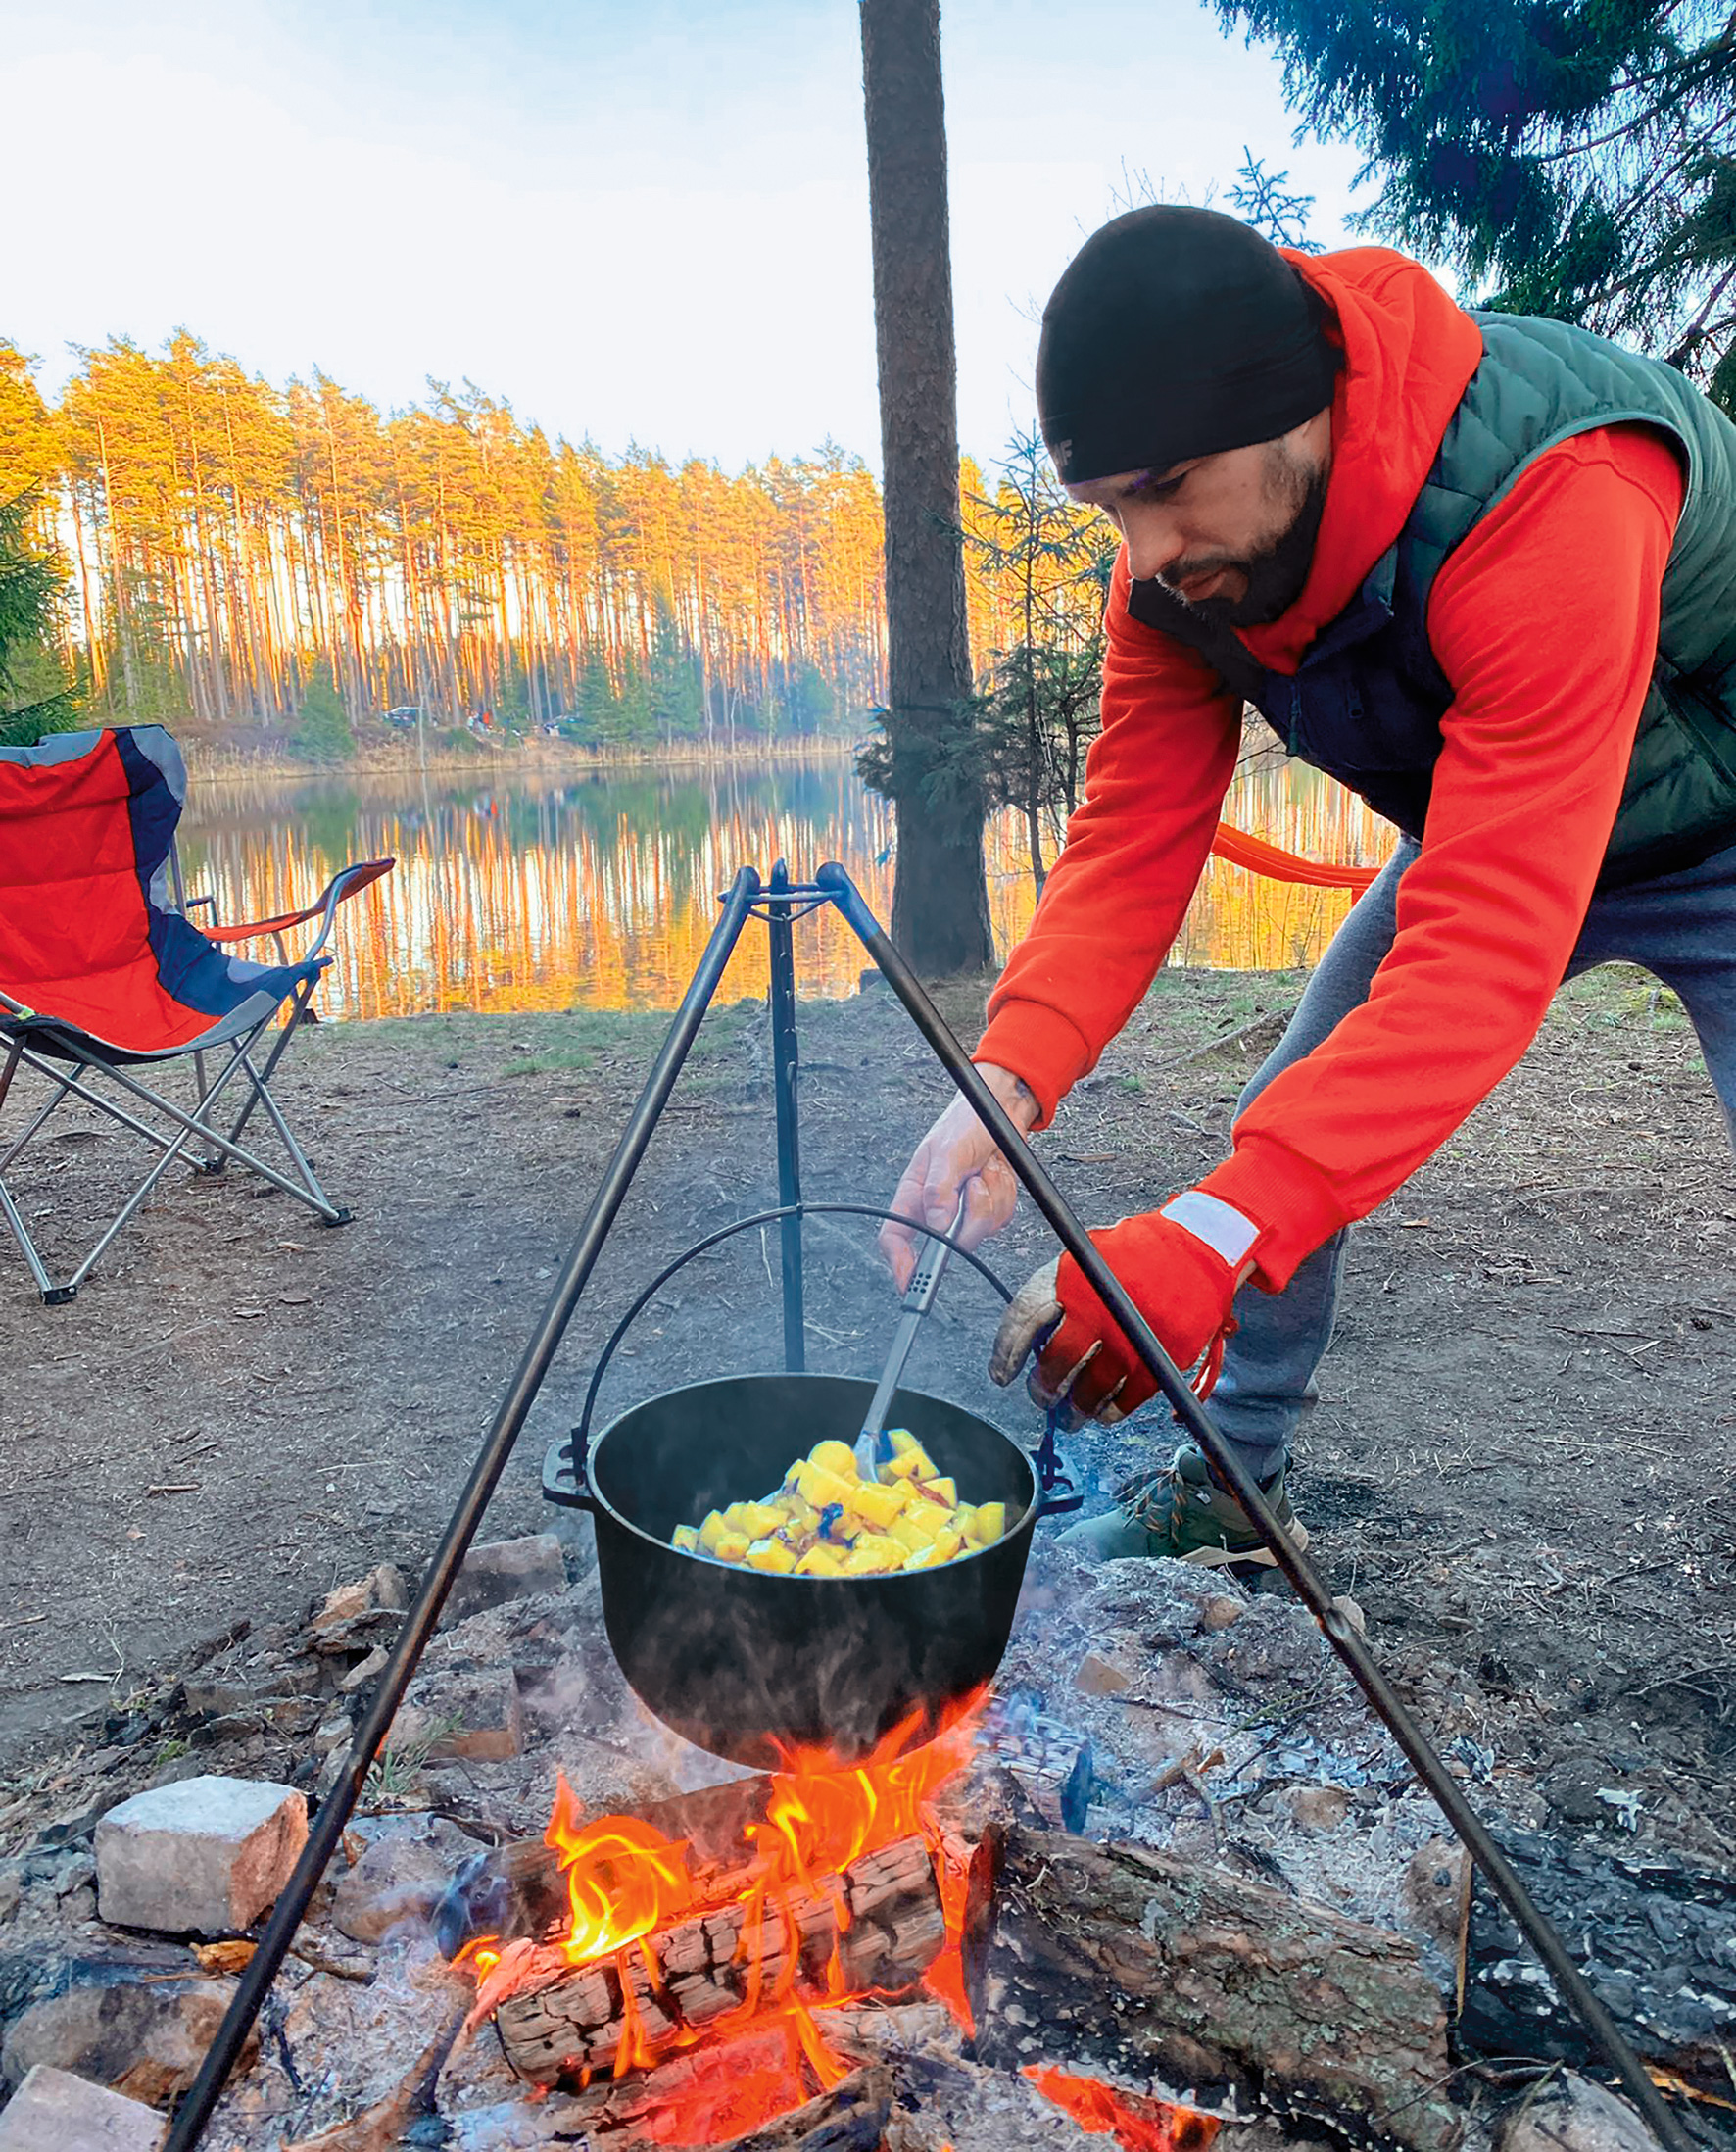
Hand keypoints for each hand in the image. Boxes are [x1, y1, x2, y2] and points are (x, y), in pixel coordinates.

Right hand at [879, 1064, 1040, 1291]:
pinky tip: (997, 1172)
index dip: (899, 1263)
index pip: (896, 1236)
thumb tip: (938, 1225)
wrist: (1003, 1109)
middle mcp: (936, 1206)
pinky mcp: (987, 1207)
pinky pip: (999, 1219)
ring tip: (986, 1170)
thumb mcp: (948, 1151)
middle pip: (948, 1242)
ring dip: (991, 1198)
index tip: (910, 1282)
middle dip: (970, 1218)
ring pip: (979, 1231)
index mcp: (914, 1193)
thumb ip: (940, 1189)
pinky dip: (1004, 1195)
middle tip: (976, 1186)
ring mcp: (963, 1209)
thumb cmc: (965, 1121)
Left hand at [988, 1207, 1249, 1424]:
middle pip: (1056, 1361)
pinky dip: (1111, 1411)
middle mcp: (1097, 1306)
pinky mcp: (1160, 1357)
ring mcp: (1130, 1336)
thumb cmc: (1135, 1255)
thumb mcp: (1087, 1258)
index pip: (1024, 1318)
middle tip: (1041, 1397)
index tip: (1001, 1375)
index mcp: (1072, 1276)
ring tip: (1070, 1416)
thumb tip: (1029, 1342)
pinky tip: (1102, 1413)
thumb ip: (1058, 1294)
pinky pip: (1127, 1399)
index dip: (1007, 1352)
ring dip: (1074, 1408)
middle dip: (1043, 1388)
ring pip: (1089, 1388)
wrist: (1197, 1246)